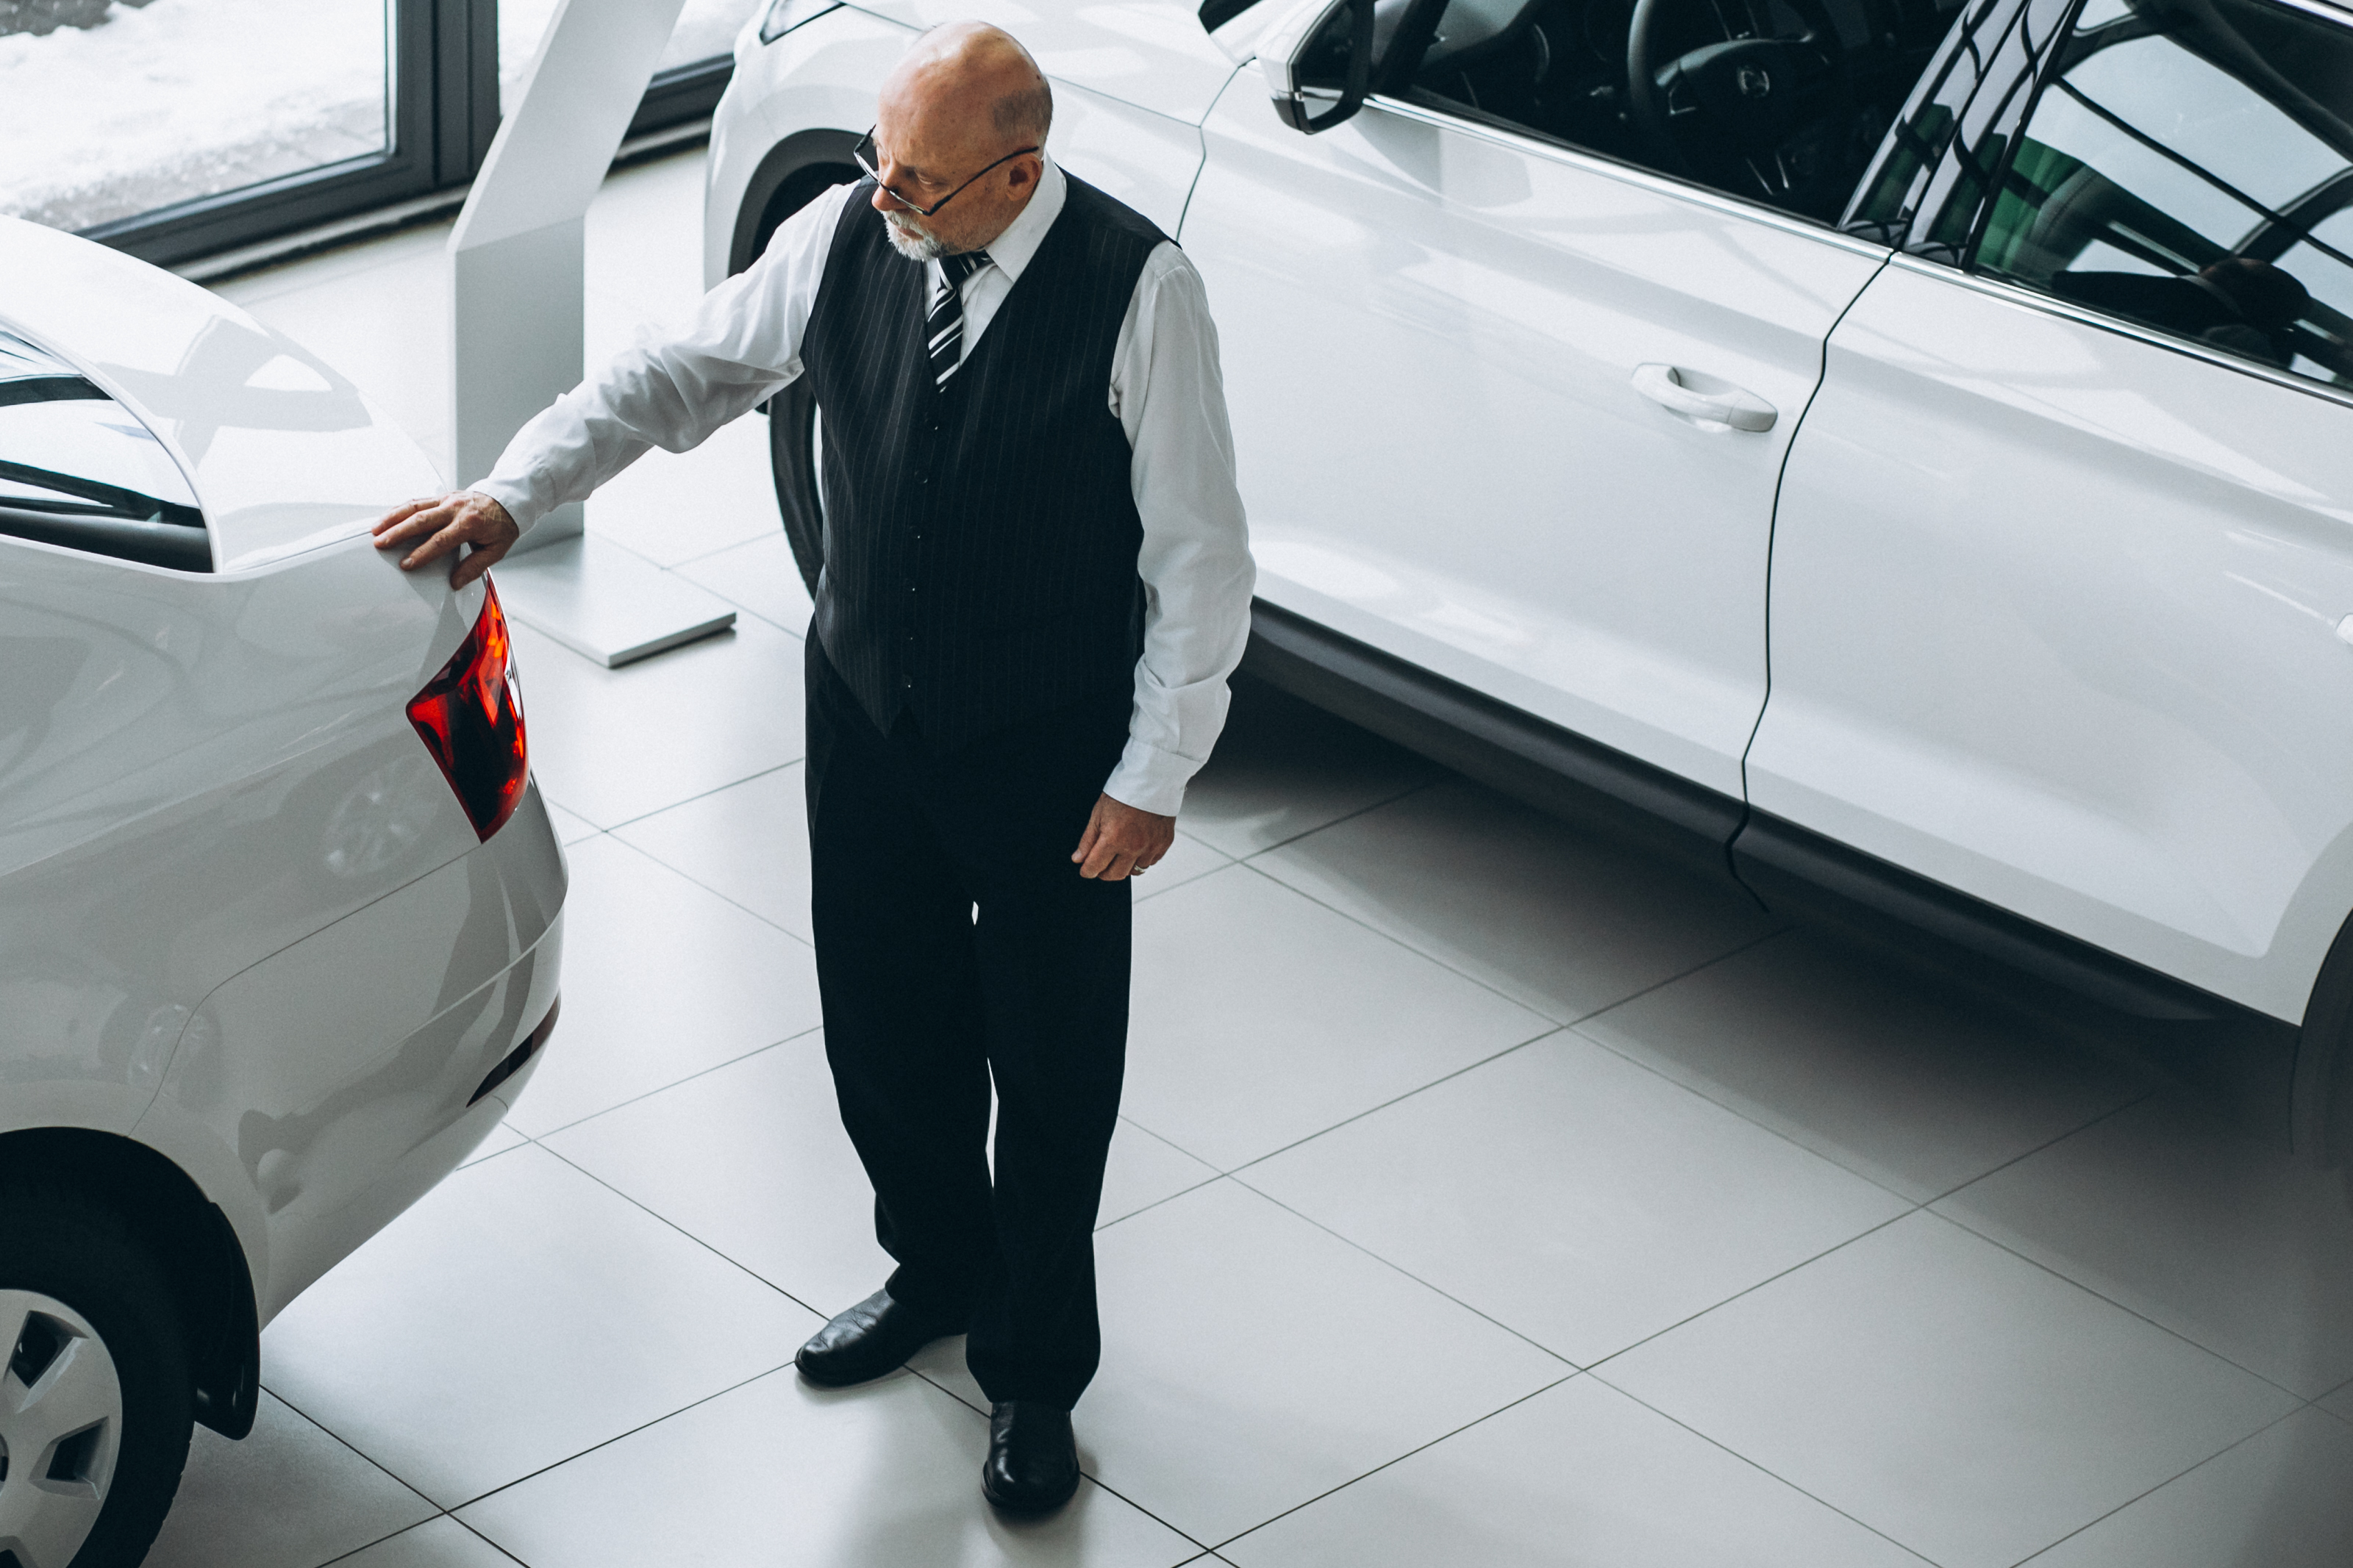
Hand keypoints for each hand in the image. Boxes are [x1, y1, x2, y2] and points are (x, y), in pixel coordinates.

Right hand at [372, 491, 519, 587]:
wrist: (507, 500)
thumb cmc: (501, 526)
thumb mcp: (495, 550)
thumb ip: (474, 567)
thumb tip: (455, 582)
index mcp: (470, 523)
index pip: (441, 540)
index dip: (422, 553)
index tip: (406, 564)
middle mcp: (455, 508)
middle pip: (421, 520)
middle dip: (397, 533)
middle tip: (380, 544)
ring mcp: (447, 499)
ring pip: (414, 506)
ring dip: (392, 518)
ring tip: (375, 530)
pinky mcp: (442, 495)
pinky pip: (417, 501)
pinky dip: (399, 509)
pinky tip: (387, 518)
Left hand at [1072, 793, 1174, 881]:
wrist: (1152, 780)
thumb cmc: (1125, 792)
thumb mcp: (1098, 813)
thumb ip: (1088, 840)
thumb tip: (1079, 858)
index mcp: (1114, 839)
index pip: (1095, 867)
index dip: (1087, 871)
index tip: (1086, 870)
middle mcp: (1133, 846)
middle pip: (1115, 875)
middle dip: (1104, 873)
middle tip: (1101, 864)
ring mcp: (1151, 847)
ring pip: (1135, 871)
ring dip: (1125, 866)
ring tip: (1120, 853)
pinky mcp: (1164, 844)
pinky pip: (1151, 862)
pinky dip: (1142, 859)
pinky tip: (1137, 847)